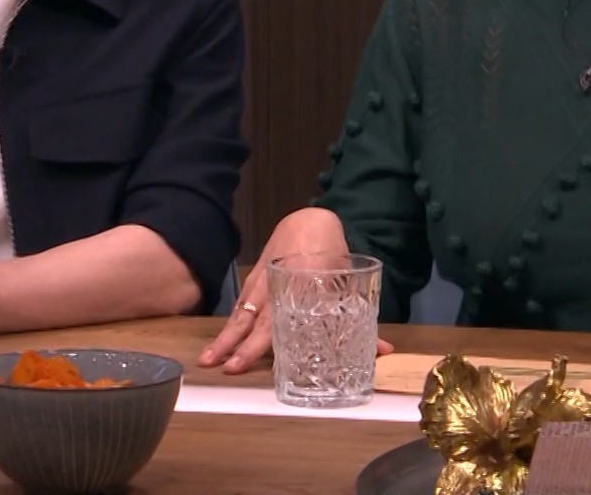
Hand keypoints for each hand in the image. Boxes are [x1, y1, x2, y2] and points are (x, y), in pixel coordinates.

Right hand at [197, 207, 393, 373]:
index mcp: (301, 287)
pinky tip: (219, 343)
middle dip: (240, 346)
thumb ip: (362, 320)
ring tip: (208, 360)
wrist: (308, 221)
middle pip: (256, 321)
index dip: (263, 343)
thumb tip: (383, 349)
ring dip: (225, 338)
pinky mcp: (255, 279)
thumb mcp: (347, 284)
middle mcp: (276, 287)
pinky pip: (241, 305)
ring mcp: (262, 282)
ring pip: (241, 314)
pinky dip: (230, 325)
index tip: (249, 361)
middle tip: (225, 368)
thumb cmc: (331, 253)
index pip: (279, 320)